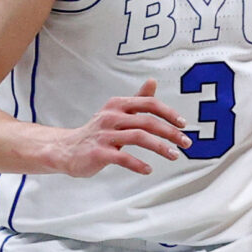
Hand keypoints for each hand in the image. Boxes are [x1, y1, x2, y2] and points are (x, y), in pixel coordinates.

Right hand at [52, 82, 187, 177]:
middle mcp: (111, 117)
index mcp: (117, 105)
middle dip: (170, 132)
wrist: (66, 149)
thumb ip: (136, 100)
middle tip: (185, 142)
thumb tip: (152, 82)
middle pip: (147, 121)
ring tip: (174, 155)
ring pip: (139, 137)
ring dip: (160, 147)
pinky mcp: (98, 153)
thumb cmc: (96, 132)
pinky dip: (138, 164)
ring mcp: (104, 135)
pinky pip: (123, 158)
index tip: (182, 124)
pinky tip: (148, 169)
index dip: (169, 113)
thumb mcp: (116, 112)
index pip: (149, 104)